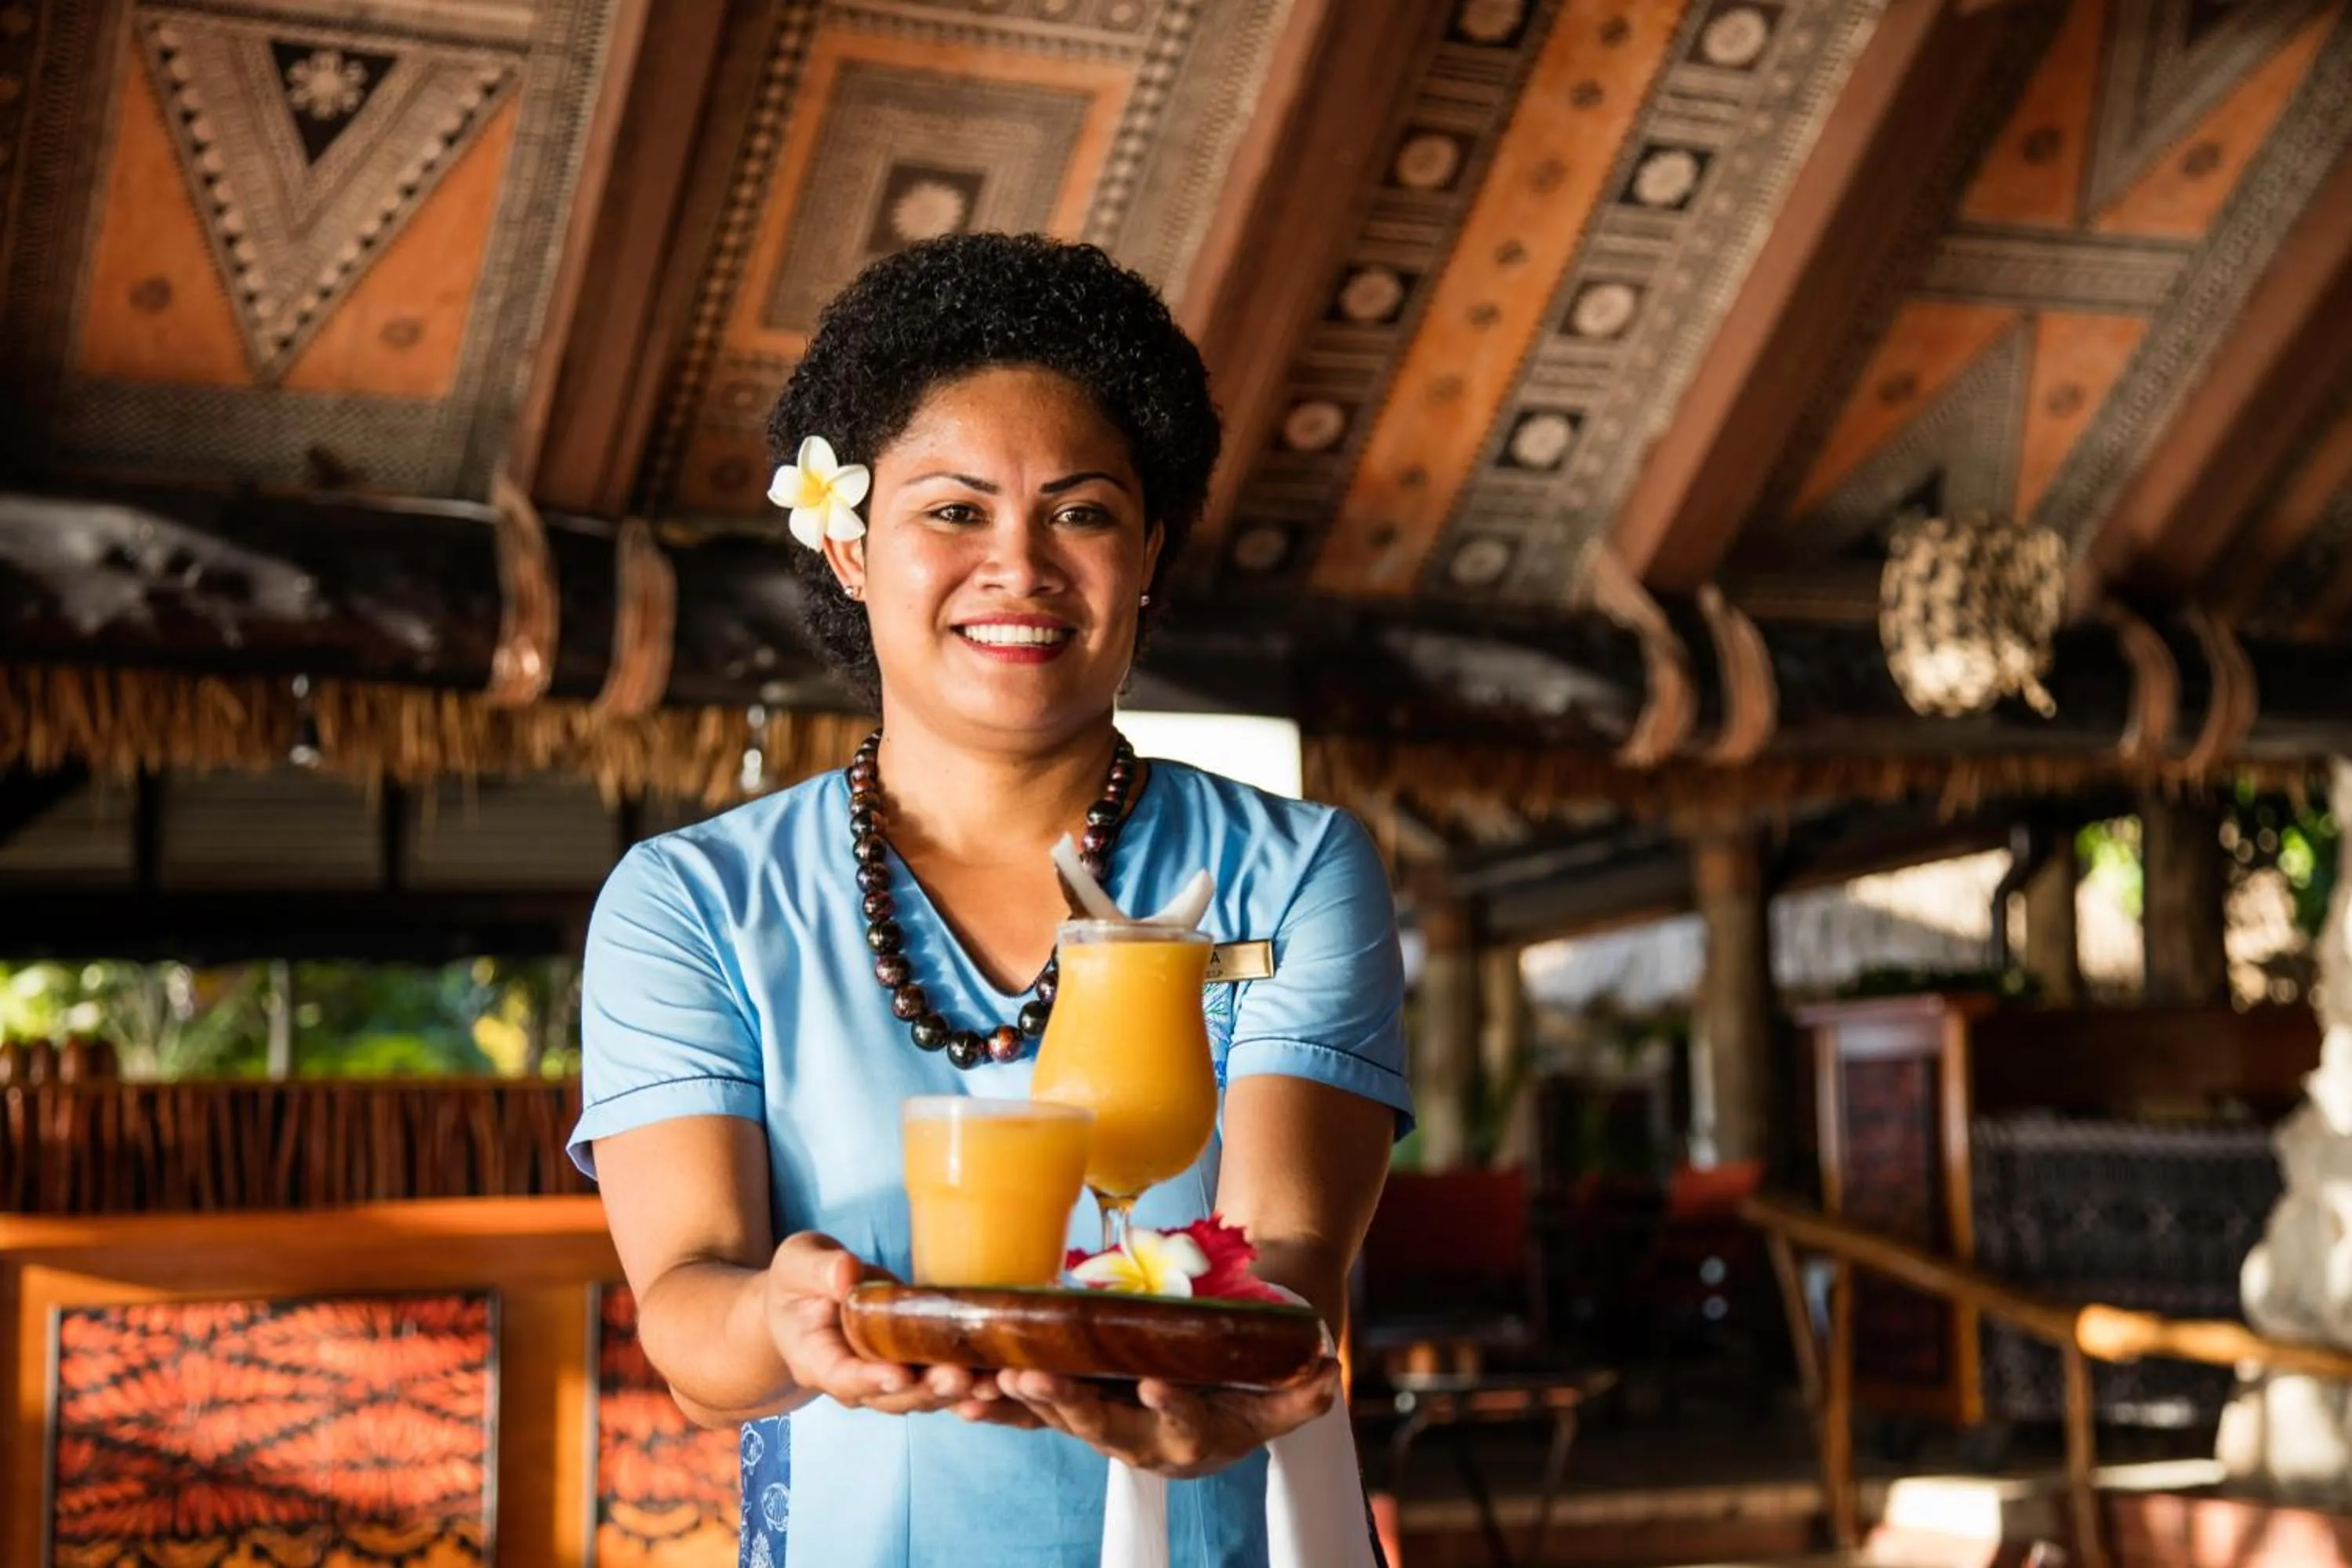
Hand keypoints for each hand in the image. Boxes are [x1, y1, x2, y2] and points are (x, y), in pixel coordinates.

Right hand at [761, 1233, 977, 1414]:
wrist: (806, 1305)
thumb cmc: (799, 1282)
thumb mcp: (798, 1265)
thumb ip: (819, 1270)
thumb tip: (847, 1274)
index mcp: (818, 1361)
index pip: (844, 1378)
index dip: (872, 1380)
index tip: (899, 1374)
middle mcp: (855, 1382)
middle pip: (891, 1397)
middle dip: (926, 1391)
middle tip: (960, 1377)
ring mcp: (887, 1382)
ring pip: (922, 1397)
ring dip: (956, 1394)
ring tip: (990, 1383)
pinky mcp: (915, 1370)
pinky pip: (943, 1384)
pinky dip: (972, 1387)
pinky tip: (1003, 1381)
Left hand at [984, 1358, 1340, 1477]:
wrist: (1211, 1407)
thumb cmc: (1244, 1392)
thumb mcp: (1277, 1397)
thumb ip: (1301, 1393)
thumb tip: (1329, 1371)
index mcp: (1195, 1436)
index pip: (1186, 1424)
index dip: (1173, 1407)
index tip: (1158, 1386)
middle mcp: (1142, 1440)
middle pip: (1105, 1427)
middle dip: (1069, 1405)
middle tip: (1036, 1381)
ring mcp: (1102, 1428)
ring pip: (1061, 1420)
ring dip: (1024, 1405)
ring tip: (991, 1383)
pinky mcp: (1072, 1413)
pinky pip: (1032, 1417)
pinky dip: (998, 1410)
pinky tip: (963, 1400)